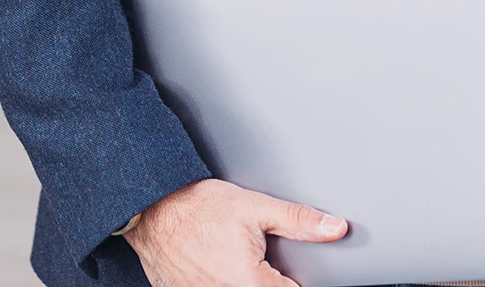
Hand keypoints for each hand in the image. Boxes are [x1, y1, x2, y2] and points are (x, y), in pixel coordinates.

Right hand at [123, 178, 348, 286]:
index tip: (282, 268)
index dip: (292, 279)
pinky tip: (213, 265)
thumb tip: (334, 228)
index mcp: (251, 283)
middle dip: (266, 278)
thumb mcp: (253, 206)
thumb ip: (297, 220)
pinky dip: (218, 281)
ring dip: (242, 280)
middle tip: (253, 257)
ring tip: (231, 258)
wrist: (150, 207)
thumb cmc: (196, 206)